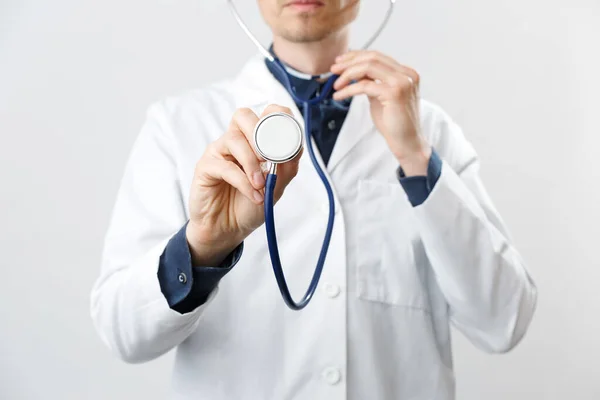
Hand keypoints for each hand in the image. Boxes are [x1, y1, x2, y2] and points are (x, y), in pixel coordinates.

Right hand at [186, 105, 301, 266]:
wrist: (229, 230)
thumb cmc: (250, 205)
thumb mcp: (276, 187)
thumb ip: (287, 167)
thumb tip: (296, 148)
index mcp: (254, 141)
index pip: (264, 114)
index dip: (277, 116)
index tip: (288, 134)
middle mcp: (235, 141)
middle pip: (243, 116)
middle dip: (261, 133)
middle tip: (271, 157)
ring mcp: (219, 152)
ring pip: (234, 140)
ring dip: (252, 163)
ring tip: (262, 185)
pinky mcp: (205, 167)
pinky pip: (225, 166)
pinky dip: (243, 182)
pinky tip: (254, 195)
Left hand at [331, 50, 430, 175]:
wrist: (407, 143)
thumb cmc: (394, 123)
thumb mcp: (380, 97)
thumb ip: (371, 83)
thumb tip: (354, 72)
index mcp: (405, 73)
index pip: (377, 56)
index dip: (356, 56)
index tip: (340, 61)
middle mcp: (406, 74)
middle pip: (372, 58)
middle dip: (349, 62)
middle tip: (333, 69)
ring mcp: (402, 82)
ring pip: (368, 67)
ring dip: (347, 74)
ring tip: (336, 85)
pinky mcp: (394, 93)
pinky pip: (365, 85)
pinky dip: (349, 89)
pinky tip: (339, 95)